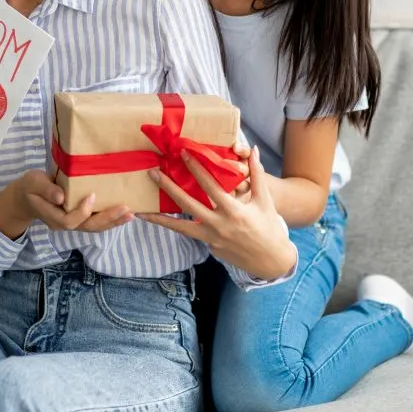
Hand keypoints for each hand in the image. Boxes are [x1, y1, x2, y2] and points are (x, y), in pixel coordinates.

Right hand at [0, 170, 135, 239]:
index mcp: (52, 216)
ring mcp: (72, 223)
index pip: (69, 221)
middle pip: (87, 227)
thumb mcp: (33, 182)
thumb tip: (62, 197)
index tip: (93, 195)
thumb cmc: (30, 187)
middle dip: (107, 219)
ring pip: (94, 227)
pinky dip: (111, 219)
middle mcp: (64, 224)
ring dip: (113, 222)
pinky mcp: (79, 219)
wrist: (26, 197)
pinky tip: (124, 213)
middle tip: (126, 209)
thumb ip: (46, 189)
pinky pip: (96, 223)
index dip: (82, 211)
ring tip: (131, 214)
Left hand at [139, 147, 296, 280]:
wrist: (271, 261)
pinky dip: (174, 227)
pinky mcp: (208, 247)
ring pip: (180, 228)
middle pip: (188, 204)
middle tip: (153, 173)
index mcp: (234, 211)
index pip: (210, 186)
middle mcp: (219, 225)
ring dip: (159, 218)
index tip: (184, 154)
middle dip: (169, 188)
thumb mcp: (265, 201)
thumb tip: (254, 151)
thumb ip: (257, 175)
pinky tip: (159, 221)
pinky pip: (189, 234)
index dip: (197, 169)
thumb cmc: (269, 227)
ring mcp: (211, 239)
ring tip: (141, 210)